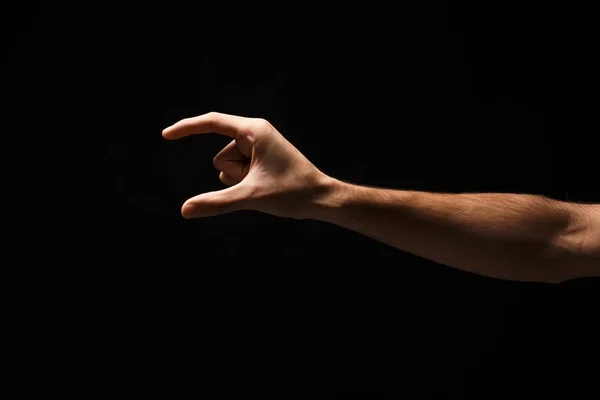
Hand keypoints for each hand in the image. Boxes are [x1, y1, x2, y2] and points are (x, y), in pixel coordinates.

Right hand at [162, 112, 331, 218]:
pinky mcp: (260, 159)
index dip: (187, 128)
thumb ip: (216, 203)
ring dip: (240, 182)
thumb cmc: (292, 192)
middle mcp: (255, 133)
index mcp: (254, 130)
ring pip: (227, 168)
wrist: (321, 198)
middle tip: (262, 183)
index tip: (165, 135)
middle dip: (233, 175)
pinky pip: (237, 173)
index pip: (211, 122)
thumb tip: (185, 210)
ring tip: (267, 185)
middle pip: (219, 155)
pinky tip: (266, 188)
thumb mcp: (251, 196)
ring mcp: (258, 147)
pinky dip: (245, 184)